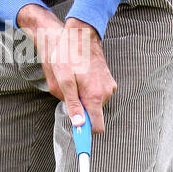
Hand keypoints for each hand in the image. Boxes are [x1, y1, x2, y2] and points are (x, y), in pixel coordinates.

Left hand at [16, 6, 117, 131]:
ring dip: (82, 97)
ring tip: (74, 79)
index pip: (97, 126)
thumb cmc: (67, 55)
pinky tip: (80, 75)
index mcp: (95, 95)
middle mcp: (106, 92)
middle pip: (93, 114)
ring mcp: (109, 85)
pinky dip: (88, 89)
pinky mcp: (108, 79)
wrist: (80, 33)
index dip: (86, 133)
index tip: (79, 138)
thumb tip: (79, 125)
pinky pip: (97, 92)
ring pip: (94, 102)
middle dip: (80, 108)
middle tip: (68, 91)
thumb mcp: (63, 80)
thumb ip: (72, 104)